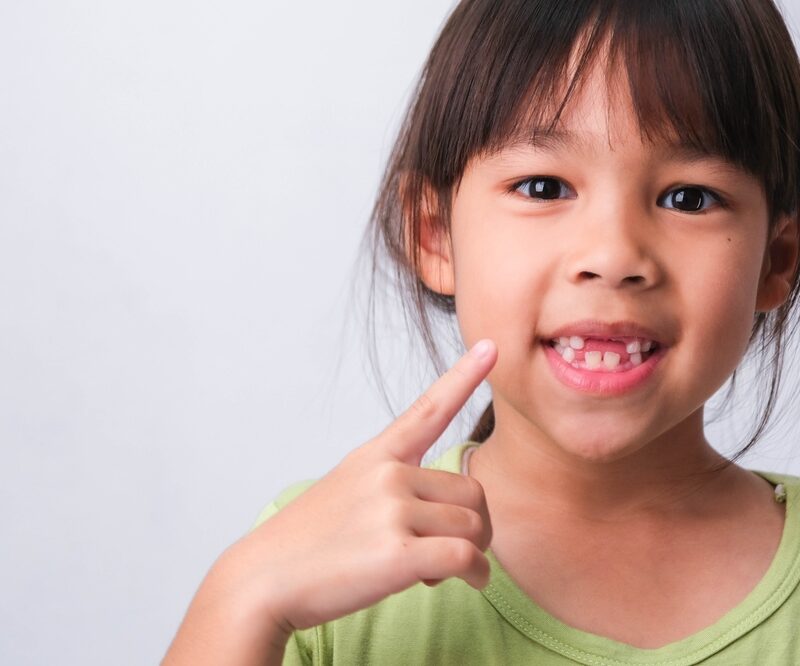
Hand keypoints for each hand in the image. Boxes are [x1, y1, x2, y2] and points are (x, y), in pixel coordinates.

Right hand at [233, 338, 497, 633]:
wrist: (262, 580)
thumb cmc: (305, 542)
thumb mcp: (344, 491)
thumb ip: (392, 488)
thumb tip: (445, 513)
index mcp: (376, 456)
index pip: (428, 409)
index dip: (463, 376)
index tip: (490, 347)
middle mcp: (388, 474)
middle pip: (473, 492)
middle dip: (473, 526)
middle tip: (446, 551)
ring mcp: (392, 510)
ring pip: (474, 527)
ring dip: (472, 554)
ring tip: (437, 571)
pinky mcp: (398, 552)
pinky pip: (466, 557)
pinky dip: (477, 573)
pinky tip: (469, 582)